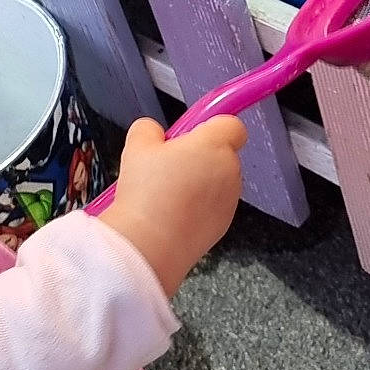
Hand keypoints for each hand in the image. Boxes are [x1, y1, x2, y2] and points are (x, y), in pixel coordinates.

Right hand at [100, 114, 246, 297]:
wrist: (152, 244)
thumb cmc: (148, 193)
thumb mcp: (136, 147)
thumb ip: (148, 129)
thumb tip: (154, 133)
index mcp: (214, 145)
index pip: (233, 125)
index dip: (214, 126)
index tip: (193, 132)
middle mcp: (229, 171)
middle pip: (222, 154)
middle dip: (199, 156)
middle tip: (168, 165)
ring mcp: (229, 200)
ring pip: (217, 182)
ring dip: (199, 183)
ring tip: (166, 193)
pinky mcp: (223, 225)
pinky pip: (213, 206)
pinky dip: (198, 207)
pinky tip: (172, 213)